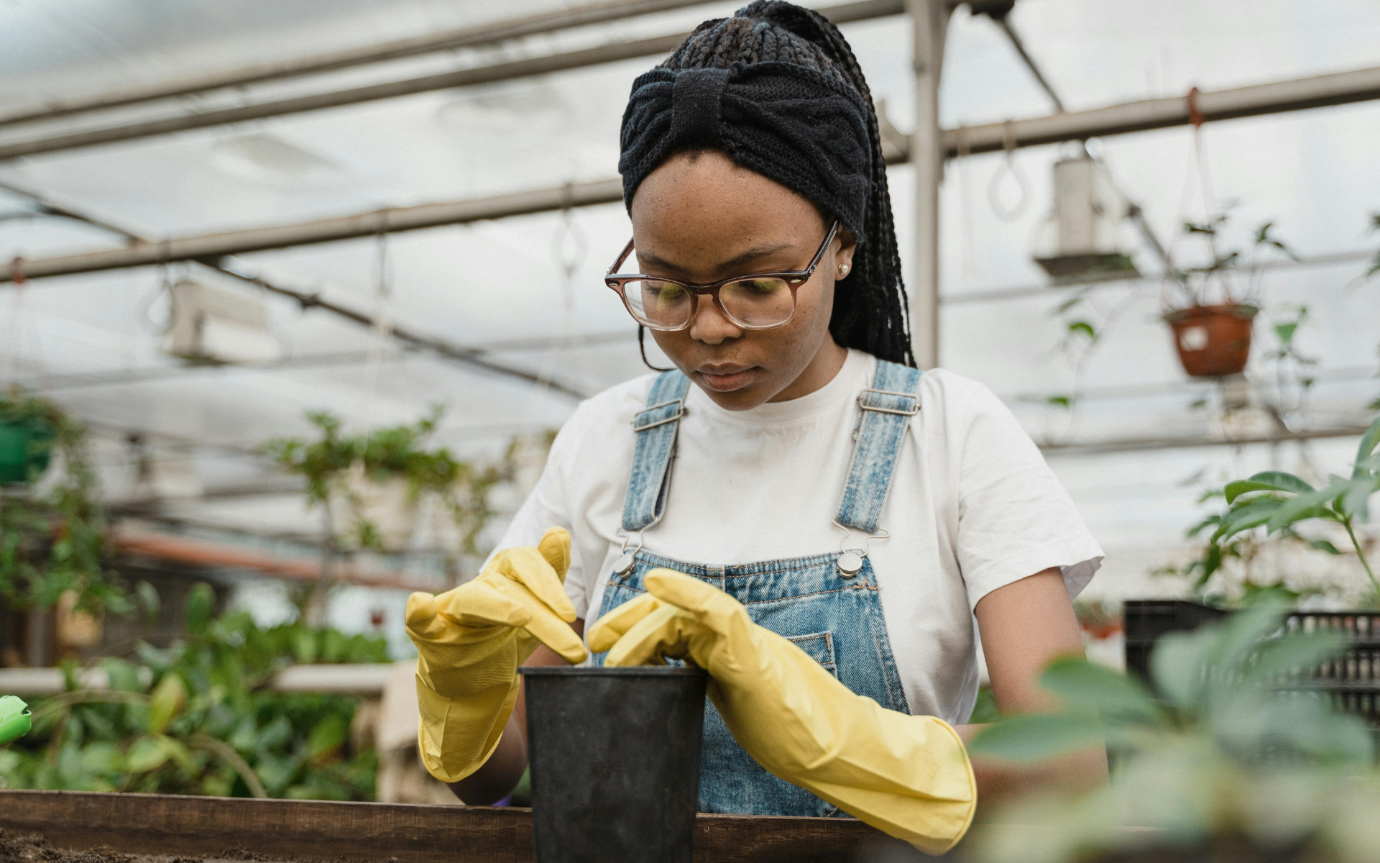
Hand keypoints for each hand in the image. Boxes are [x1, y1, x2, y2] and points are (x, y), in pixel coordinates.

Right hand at [406, 527, 585, 781]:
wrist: (470, 685)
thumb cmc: (503, 641)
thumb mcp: (534, 611)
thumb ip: (548, 575)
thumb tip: (559, 533)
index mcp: (504, 580)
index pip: (525, 563)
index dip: (548, 579)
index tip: (570, 613)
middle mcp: (479, 589)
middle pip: (509, 586)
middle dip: (541, 605)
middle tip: (567, 625)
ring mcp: (451, 612)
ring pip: (473, 600)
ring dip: (497, 607)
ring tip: (521, 616)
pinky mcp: (430, 637)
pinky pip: (420, 622)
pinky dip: (419, 613)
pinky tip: (420, 606)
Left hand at [589, 569, 975, 854]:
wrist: (829, 749)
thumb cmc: (787, 730)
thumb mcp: (734, 700)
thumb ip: (706, 680)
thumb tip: (665, 680)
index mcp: (726, 648)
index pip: (675, 623)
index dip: (637, 625)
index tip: (604, 641)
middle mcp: (734, 637)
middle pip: (673, 611)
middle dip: (630, 620)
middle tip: (596, 640)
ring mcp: (745, 643)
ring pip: (687, 612)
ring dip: (644, 625)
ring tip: (614, 649)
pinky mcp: (755, 658)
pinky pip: (722, 614)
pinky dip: (690, 594)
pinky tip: (660, 585)